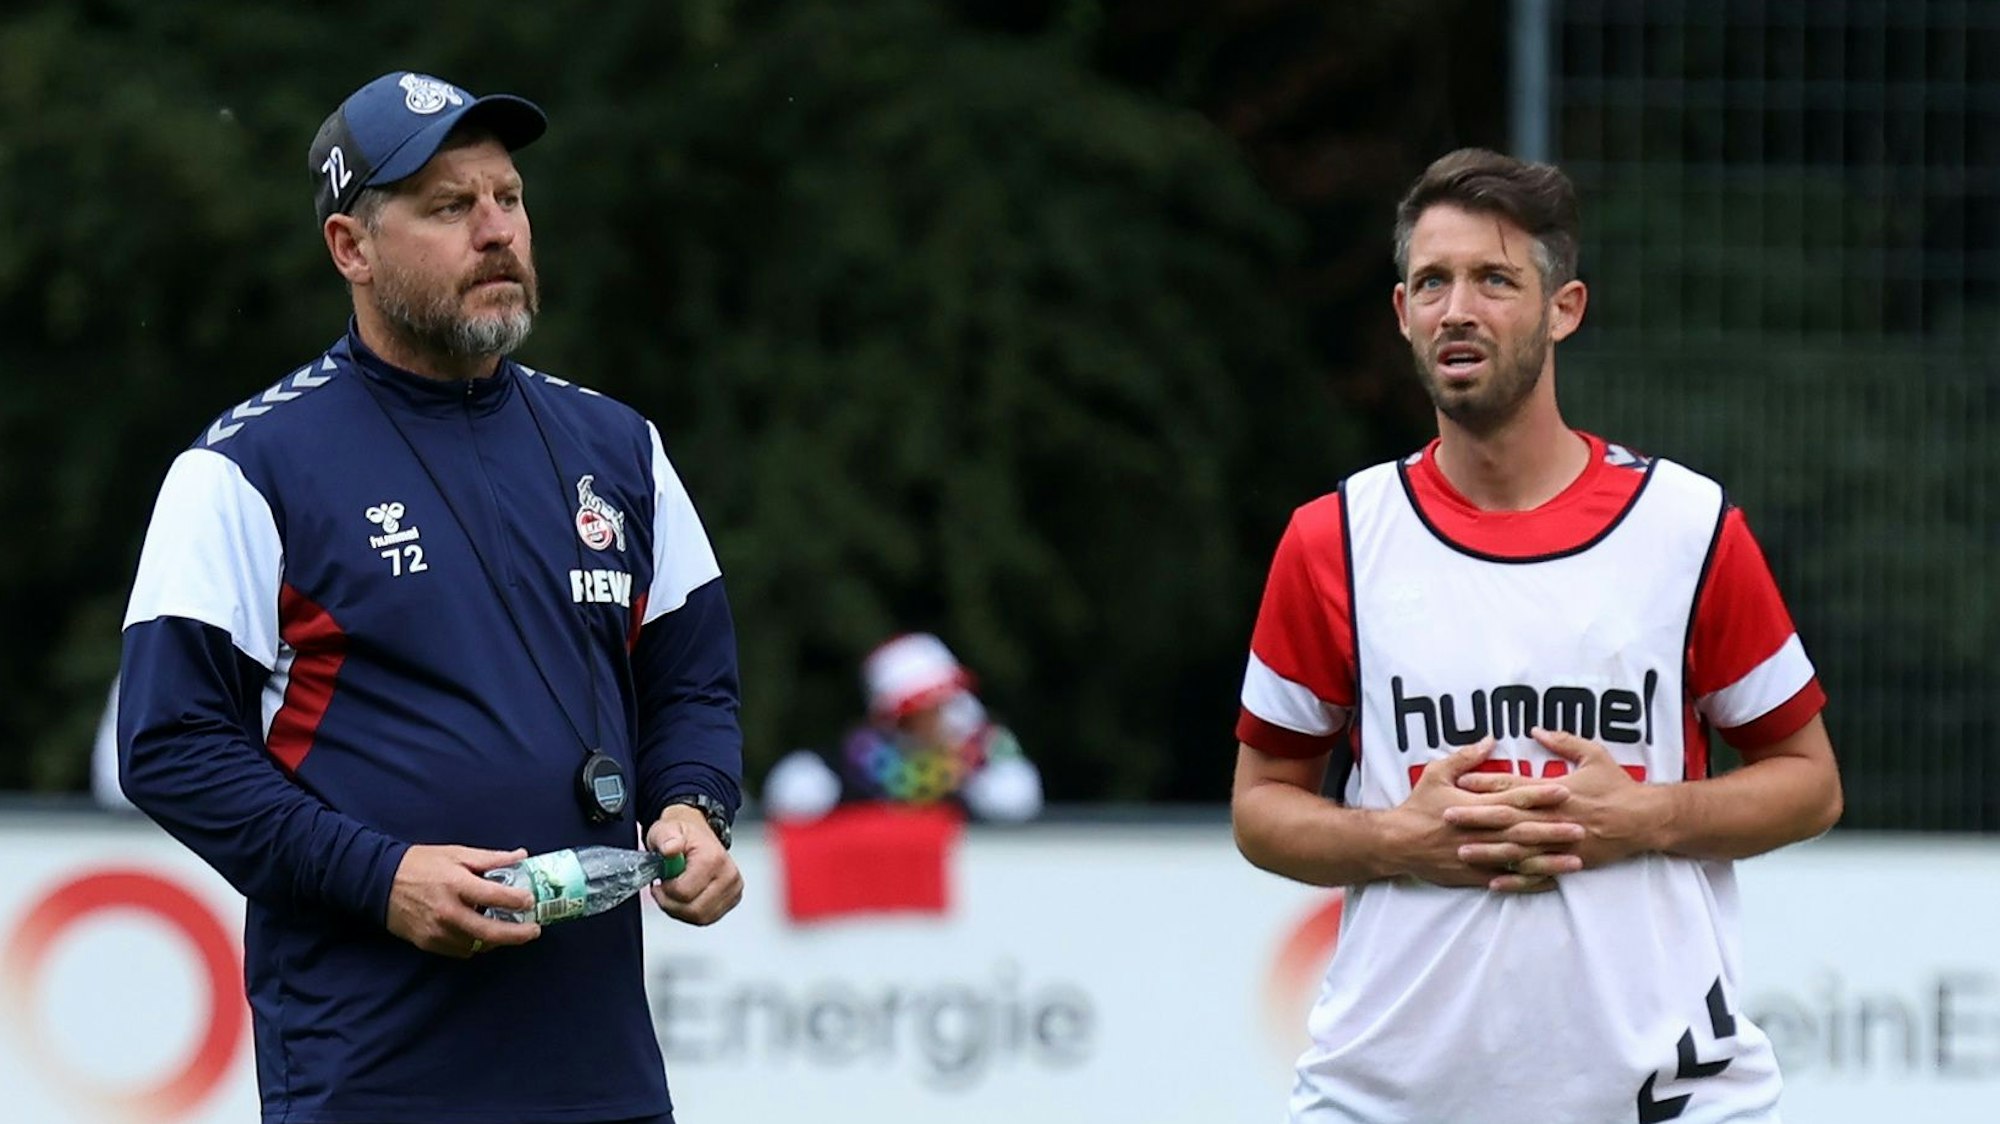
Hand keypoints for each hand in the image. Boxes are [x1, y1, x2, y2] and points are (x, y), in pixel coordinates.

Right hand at [385, 845, 542, 957]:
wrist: (379, 882)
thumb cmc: (421, 864)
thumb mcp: (457, 853)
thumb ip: (491, 858)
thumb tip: (521, 856)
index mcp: (456, 884)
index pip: (496, 897)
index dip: (518, 901)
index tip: (531, 901)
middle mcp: (448, 911)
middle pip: (491, 932)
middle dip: (518, 935)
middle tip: (534, 930)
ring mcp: (437, 931)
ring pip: (478, 945)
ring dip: (496, 939)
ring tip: (508, 929)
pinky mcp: (428, 943)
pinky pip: (461, 950)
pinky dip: (475, 943)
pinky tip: (481, 932)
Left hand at [645, 806, 743, 925]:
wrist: (698, 835)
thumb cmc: (682, 835)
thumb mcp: (666, 830)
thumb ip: (665, 838)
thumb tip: (670, 848)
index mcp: (713, 858)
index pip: (684, 893)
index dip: (665, 891)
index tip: (661, 881)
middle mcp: (728, 875)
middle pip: (694, 910)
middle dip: (671, 904)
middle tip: (663, 889)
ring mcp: (733, 889)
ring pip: (701, 918)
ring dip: (680, 910)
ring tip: (674, 893)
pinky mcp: (733, 899)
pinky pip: (707, 918)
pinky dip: (691, 913)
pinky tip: (685, 898)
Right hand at [1385, 738, 1582, 892]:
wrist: (1397, 842)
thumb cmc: (1417, 806)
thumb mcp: (1435, 773)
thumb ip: (1465, 758)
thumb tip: (1490, 740)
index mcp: (1474, 805)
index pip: (1512, 797)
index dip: (1539, 794)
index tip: (1564, 790)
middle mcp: (1480, 831)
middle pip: (1523, 830)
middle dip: (1553, 830)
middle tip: (1581, 828)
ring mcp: (1479, 855)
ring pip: (1520, 859)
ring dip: (1548, 860)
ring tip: (1576, 860)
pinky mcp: (1475, 875)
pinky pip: (1507, 880)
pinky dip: (1529, 882)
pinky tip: (1551, 881)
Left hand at [1454, 727, 1667, 874]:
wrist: (1646, 819)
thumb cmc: (1618, 785)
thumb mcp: (1594, 754)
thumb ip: (1564, 741)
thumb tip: (1536, 729)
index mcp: (1557, 790)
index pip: (1515, 785)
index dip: (1486, 783)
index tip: (1460, 782)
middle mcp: (1555, 817)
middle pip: (1509, 817)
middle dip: (1476, 817)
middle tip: (1447, 817)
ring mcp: (1561, 842)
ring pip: (1520, 849)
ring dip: (1490, 850)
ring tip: (1462, 851)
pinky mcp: (1569, 862)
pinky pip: (1539, 873)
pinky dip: (1517, 878)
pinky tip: (1495, 881)